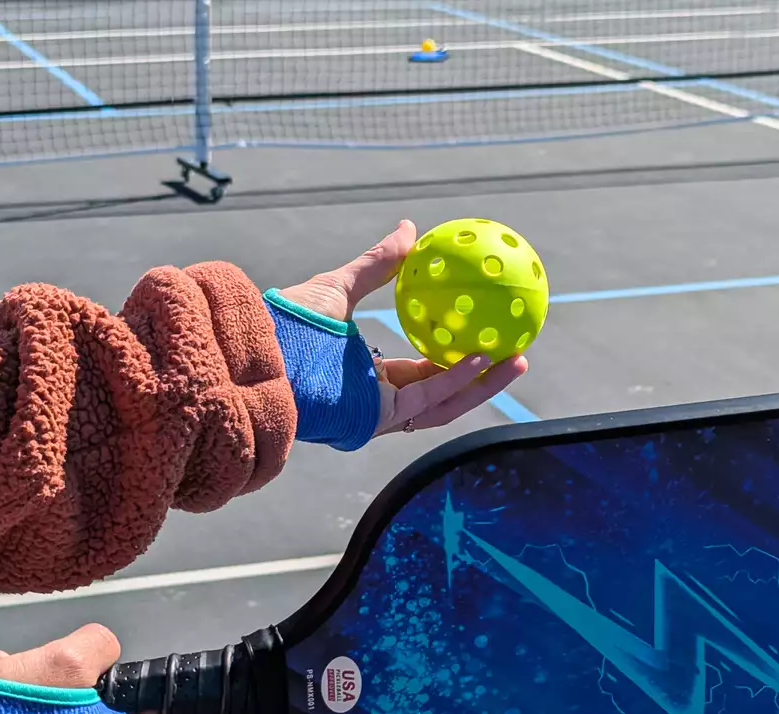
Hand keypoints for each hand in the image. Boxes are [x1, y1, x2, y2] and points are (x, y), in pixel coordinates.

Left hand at [277, 219, 529, 435]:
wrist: (260, 348)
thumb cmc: (288, 324)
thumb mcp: (339, 285)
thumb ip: (378, 264)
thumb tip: (411, 228)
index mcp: (368, 378)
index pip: (423, 372)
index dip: (458, 358)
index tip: (488, 335)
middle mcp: (376, 402)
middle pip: (443, 395)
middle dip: (483, 379)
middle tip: (518, 350)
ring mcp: (377, 415)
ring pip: (444, 405)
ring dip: (483, 385)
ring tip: (518, 359)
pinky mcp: (376, 419)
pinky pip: (427, 399)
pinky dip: (457, 380)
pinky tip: (484, 357)